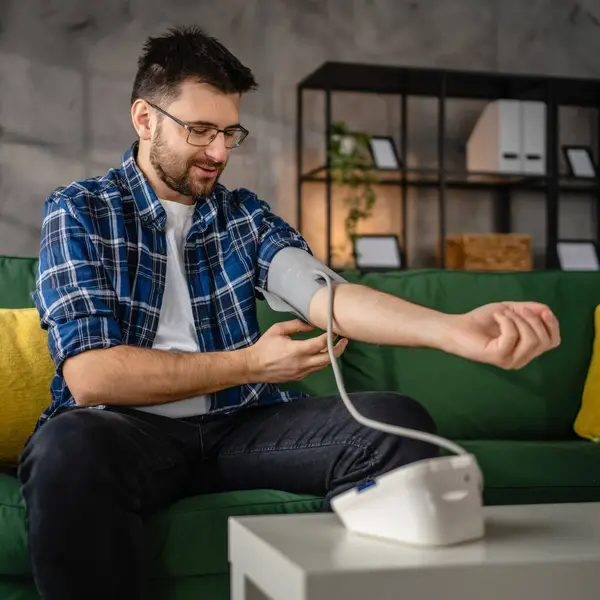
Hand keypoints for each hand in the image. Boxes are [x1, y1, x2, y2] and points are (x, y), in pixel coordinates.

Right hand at [246, 319, 347, 382]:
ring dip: (330, 356)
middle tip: (344, 341)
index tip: (335, 330)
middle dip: (339, 349)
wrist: (253, 366)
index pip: (321, 344)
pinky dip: (319, 362)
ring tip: (334, 347)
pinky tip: (319, 355)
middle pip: (328, 358)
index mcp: (297, 350)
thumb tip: (312, 325)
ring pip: (323, 365)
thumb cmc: (264, 346)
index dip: (331, 337)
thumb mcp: (278, 330)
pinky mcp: (298, 378)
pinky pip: (314, 370)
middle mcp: (302, 363)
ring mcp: (301, 373)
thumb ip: (297, 325)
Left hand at [446, 302, 560, 368]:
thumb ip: (529, 310)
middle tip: (516, 309)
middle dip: (533, 319)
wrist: (456, 327)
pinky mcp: (498, 357)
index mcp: (526, 350)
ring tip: (503, 313)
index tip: (542, 310)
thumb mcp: (510, 310)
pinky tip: (496, 317)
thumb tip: (546, 310)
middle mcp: (521, 359)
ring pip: (532, 340)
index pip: (553, 342)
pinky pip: (513, 336)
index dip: (552, 324)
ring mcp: (510, 361)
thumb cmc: (481, 321)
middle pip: (544, 340)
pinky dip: (506, 321)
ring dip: (519, 320)